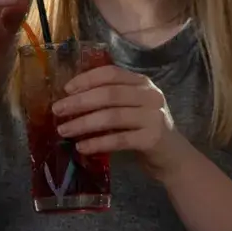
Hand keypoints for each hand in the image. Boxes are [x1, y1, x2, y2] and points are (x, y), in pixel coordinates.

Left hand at [53, 65, 198, 180]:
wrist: (173, 157)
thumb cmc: (144, 129)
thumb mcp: (131, 108)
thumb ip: (109, 100)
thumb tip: (70, 99)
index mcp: (142, 83)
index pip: (111, 73)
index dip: (87, 79)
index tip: (66, 89)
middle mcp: (150, 96)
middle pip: (109, 94)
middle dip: (79, 102)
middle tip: (57, 111)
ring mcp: (153, 117)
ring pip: (112, 117)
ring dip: (83, 123)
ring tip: (64, 131)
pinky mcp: (152, 139)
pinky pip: (119, 140)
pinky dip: (97, 142)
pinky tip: (81, 147)